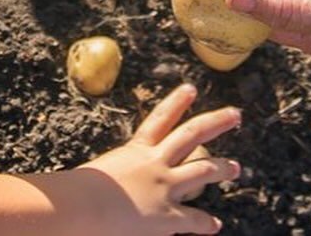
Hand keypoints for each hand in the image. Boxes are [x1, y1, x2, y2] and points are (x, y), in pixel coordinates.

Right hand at [71, 84, 240, 235]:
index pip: (160, 118)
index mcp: (135, 150)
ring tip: (237, 168)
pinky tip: (214, 225)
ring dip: (222, 168)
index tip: (191, 88)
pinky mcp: (166, 216)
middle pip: (193, 134)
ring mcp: (164, 187)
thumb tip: (93, 183)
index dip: (177, 102)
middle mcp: (155, 162)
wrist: (79, 208)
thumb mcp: (92, 175)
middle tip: (236, 114)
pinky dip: (204, 223)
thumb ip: (103, 176)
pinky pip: (192, 219)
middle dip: (216, 122)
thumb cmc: (74, 192)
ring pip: (203, 170)